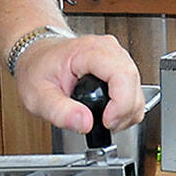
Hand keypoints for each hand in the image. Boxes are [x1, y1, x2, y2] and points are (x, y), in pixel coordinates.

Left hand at [12, 34, 143, 133]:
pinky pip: (134, 93)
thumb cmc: (38, 69)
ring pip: (137, 91)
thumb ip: (59, 111)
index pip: (122, 74)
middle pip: (133, 84)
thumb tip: (84, 123)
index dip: (121, 103)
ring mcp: (118, 58)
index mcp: (88, 51)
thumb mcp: (38, 95)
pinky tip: (108, 113)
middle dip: (123, 112)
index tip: (106, 121)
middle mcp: (108, 50)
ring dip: (125, 113)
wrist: (38, 57)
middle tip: (102, 125)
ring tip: (102, 120)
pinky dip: (126, 109)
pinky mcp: (121, 69)